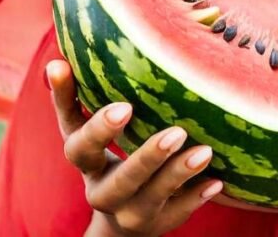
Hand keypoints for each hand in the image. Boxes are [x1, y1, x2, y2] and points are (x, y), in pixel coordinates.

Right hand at [45, 59, 222, 236]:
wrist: (121, 223)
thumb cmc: (111, 157)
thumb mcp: (94, 132)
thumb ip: (83, 96)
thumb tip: (61, 57)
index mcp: (87, 162)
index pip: (79, 143)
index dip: (94, 126)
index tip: (122, 105)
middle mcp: (102, 191)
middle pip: (120, 179)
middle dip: (147, 158)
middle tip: (176, 132)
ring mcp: (130, 212)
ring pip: (150, 198)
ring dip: (177, 174)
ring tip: (205, 151)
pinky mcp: (157, 224)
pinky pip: (177, 214)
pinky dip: (196, 197)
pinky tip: (216, 180)